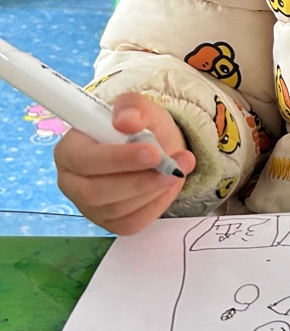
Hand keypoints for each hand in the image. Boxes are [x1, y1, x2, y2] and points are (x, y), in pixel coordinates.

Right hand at [55, 92, 195, 235]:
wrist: (157, 148)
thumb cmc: (140, 127)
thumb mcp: (140, 108)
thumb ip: (133, 107)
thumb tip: (126, 121)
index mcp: (69, 150)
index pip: (83, 160)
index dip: (117, 159)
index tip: (152, 152)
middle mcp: (72, 182)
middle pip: (96, 192)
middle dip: (139, 181)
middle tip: (173, 167)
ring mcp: (89, 206)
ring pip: (116, 209)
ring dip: (153, 191)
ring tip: (179, 169)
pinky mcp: (110, 222)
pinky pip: (131, 223)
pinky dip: (156, 205)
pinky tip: (169, 185)